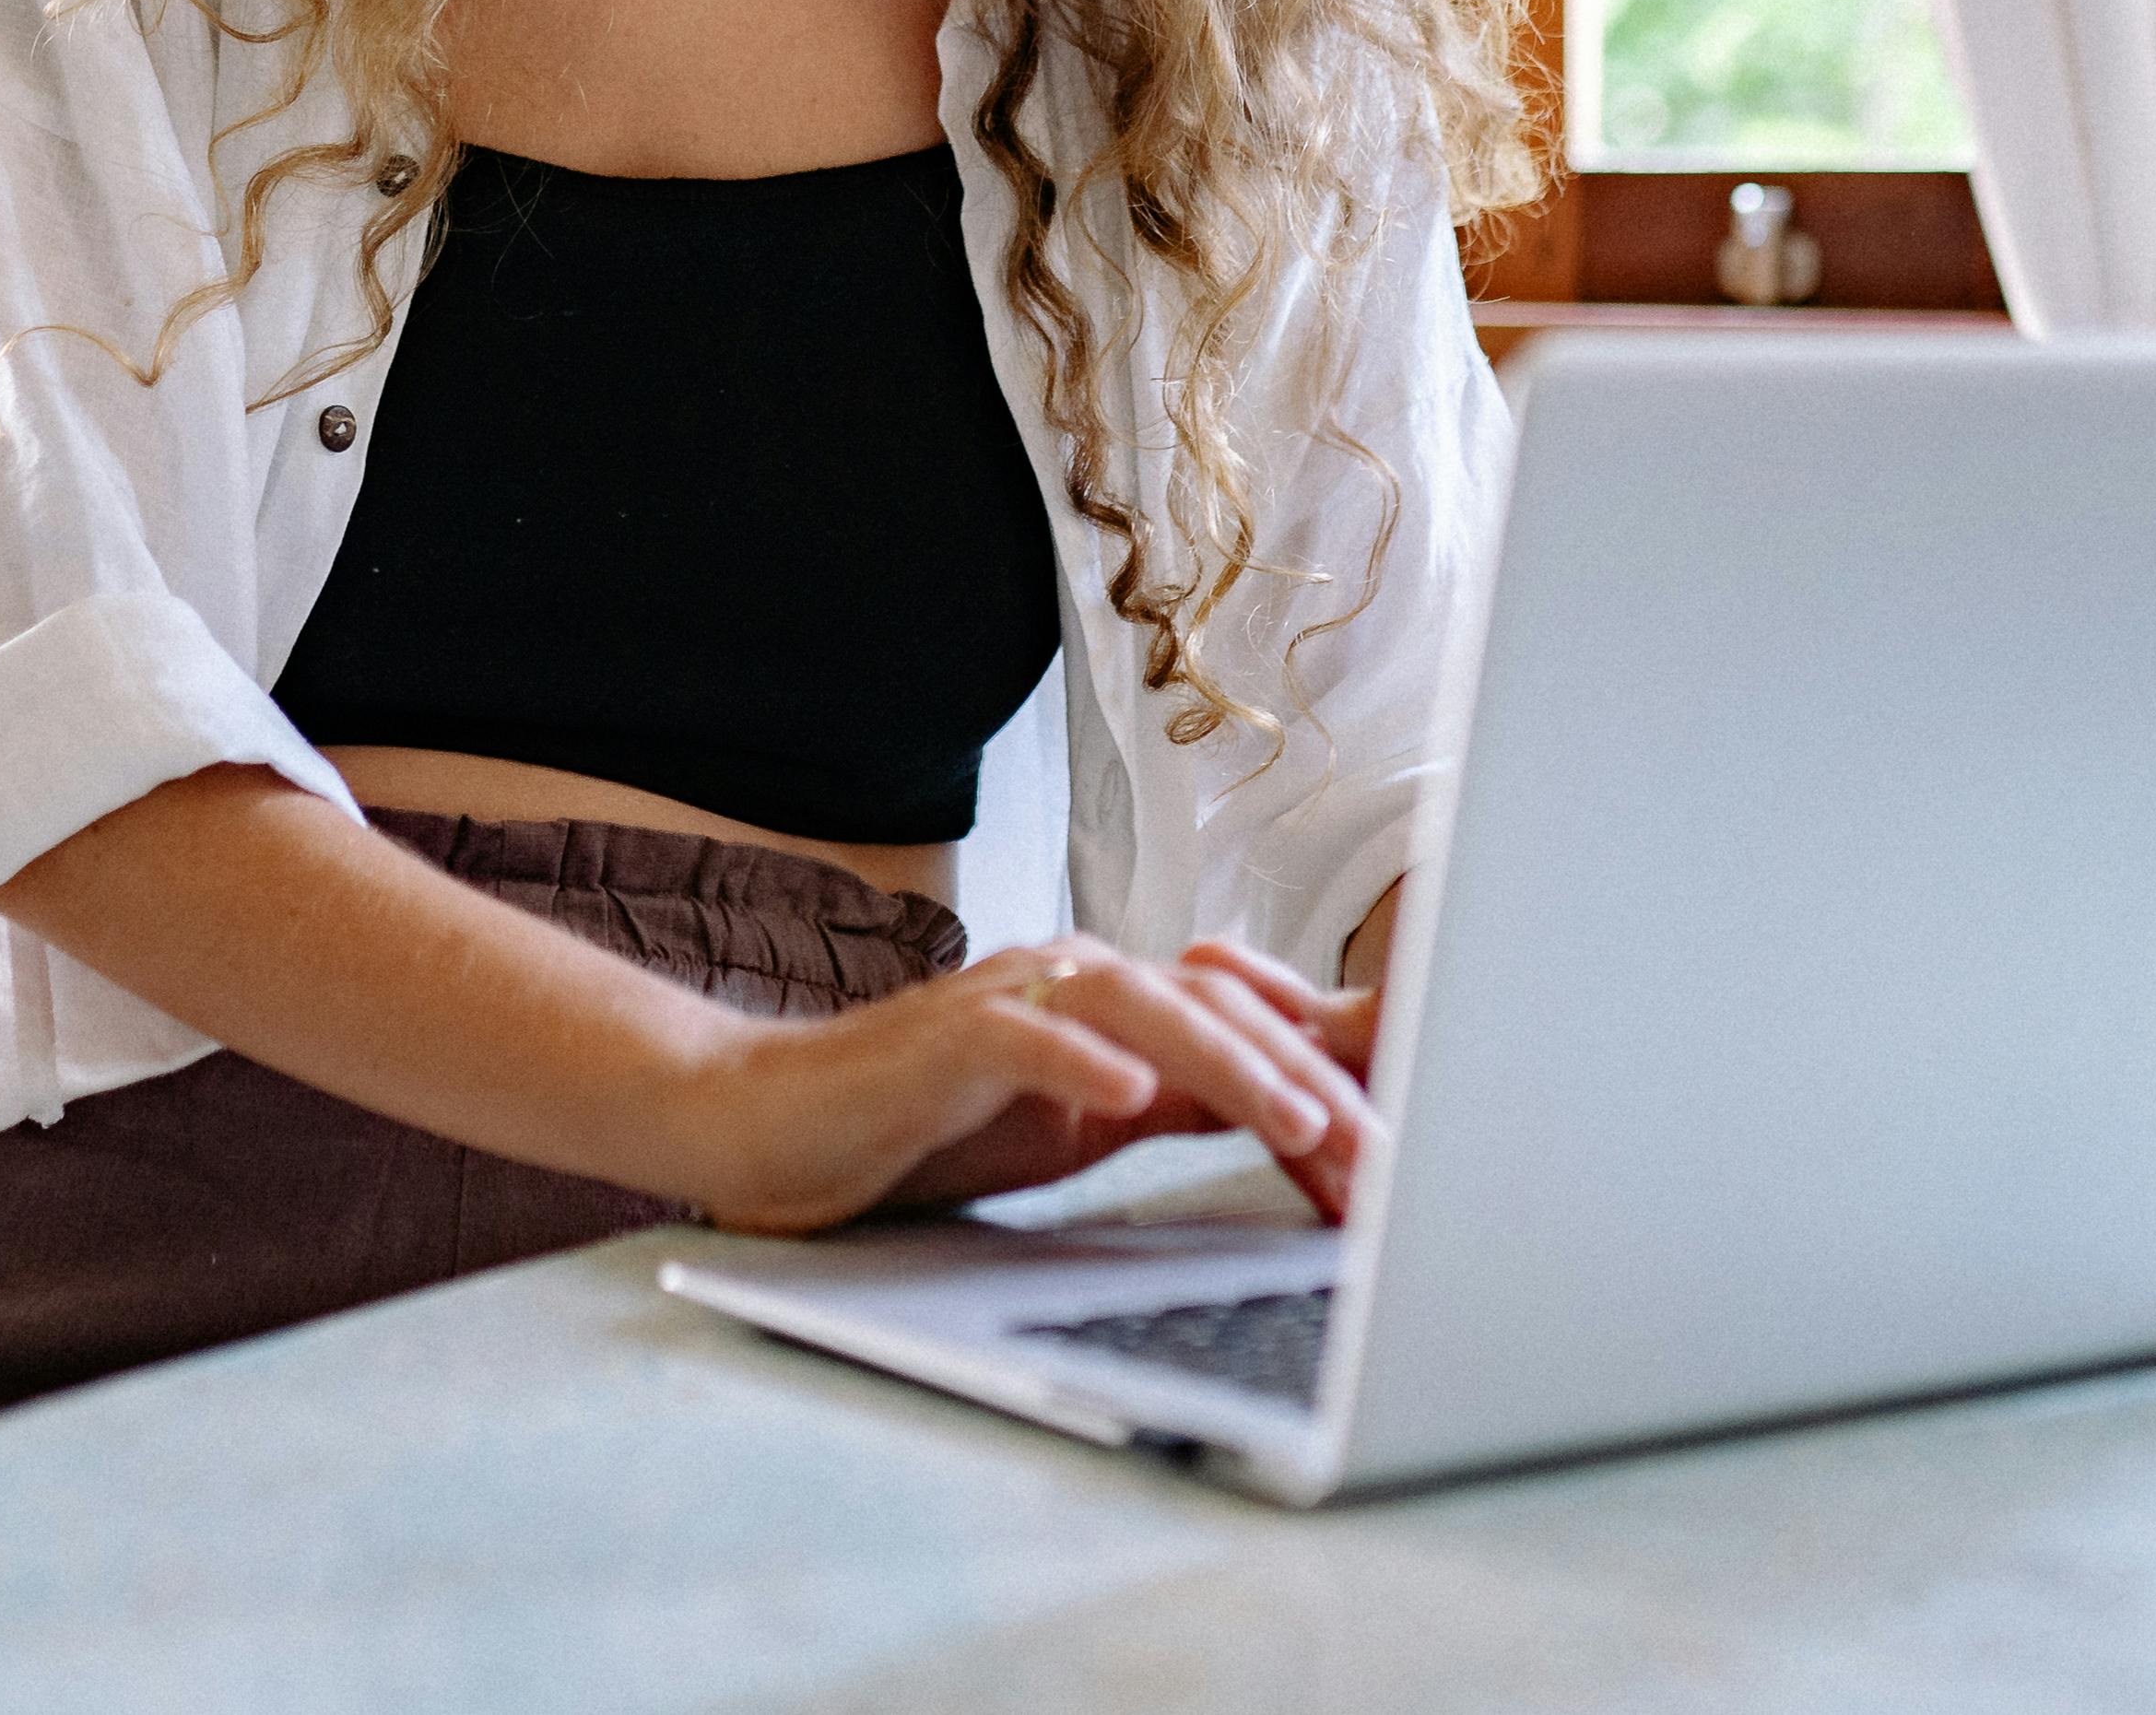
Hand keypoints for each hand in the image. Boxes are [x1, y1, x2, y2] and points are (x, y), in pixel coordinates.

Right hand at [681, 935, 1378, 1234]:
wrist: (768, 1128)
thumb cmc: (917, 1128)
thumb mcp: (1070, 1128)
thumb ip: (1160, 1105)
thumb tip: (1279, 1116)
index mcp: (1108, 1005)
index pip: (1241, 1031)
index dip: (1321, 1094)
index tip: (1387, 1174)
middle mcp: (1069, 981)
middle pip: (1214, 1011)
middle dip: (1308, 1086)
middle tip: (1378, 1163)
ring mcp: (1005, 997)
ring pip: (1140, 1005)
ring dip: (1227, 1061)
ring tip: (1296, 1120)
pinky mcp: (942, 1036)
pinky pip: (1023, 1035)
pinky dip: (1079, 1062)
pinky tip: (1126, 1098)